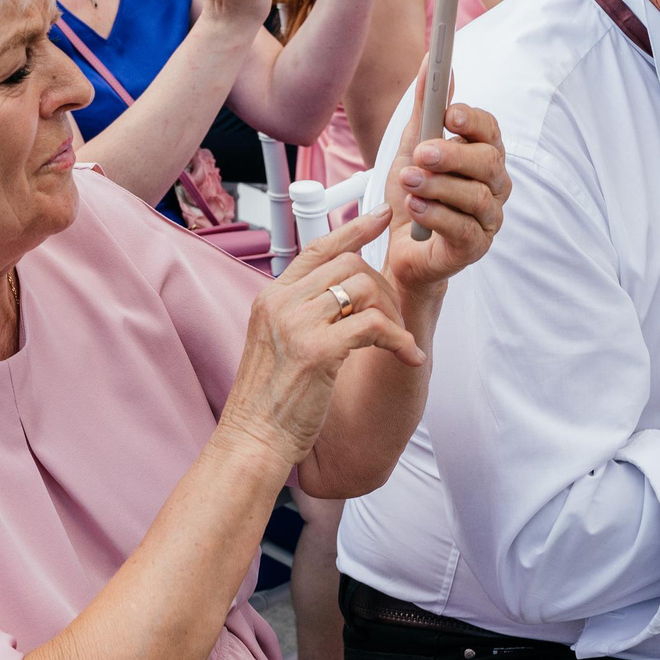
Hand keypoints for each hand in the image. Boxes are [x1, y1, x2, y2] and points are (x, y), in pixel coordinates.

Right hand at [217, 207, 420, 469]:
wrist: (252, 440)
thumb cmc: (267, 402)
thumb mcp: (275, 344)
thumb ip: (300, 314)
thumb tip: (338, 295)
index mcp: (271, 299)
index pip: (317, 248)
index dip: (353, 229)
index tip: (381, 218)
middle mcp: (280, 303)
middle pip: (348, 264)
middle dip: (383, 286)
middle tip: (395, 318)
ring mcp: (296, 325)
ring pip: (363, 288)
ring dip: (393, 314)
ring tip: (398, 342)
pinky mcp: (317, 351)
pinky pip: (374, 325)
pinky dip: (399, 340)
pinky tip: (408, 357)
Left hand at [379, 88, 508, 295]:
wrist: (401, 249)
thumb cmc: (412, 196)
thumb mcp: (410, 149)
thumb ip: (423, 110)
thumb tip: (431, 62)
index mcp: (482, 156)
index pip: (490, 130)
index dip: (473, 120)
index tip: (449, 113)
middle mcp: (493, 185)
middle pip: (488, 162)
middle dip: (453, 154)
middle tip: (422, 152)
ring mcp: (488, 218)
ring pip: (475, 195)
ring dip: (438, 185)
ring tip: (409, 181)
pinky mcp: (475, 247)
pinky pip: (463, 228)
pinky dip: (436, 215)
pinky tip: (415, 207)